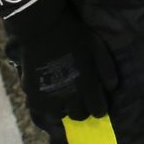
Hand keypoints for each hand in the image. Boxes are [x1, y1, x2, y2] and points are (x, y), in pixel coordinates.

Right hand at [10, 0, 112, 120]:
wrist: (42, 27)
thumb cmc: (73, 35)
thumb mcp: (96, 47)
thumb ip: (106, 68)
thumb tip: (112, 88)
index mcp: (85, 85)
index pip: (97, 110)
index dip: (99, 109)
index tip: (98, 105)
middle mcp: (68, 95)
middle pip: (78, 115)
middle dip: (82, 110)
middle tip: (81, 101)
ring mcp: (48, 96)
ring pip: (57, 115)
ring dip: (62, 109)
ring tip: (62, 99)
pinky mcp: (32, 92)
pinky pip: (39, 109)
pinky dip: (44, 106)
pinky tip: (46, 96)